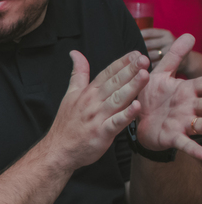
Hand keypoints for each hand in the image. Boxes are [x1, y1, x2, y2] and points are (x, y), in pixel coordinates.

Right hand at [46, 50, 147, 170]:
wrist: (58, 149)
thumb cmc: (66, 123)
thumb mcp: (70, 94)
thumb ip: (78, 73)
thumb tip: (75, 53)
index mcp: (87, 92)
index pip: (106, 73)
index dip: (121, 63)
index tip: (136, 53)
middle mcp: (93, 102)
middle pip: (114, 83)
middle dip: (130, 70)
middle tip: (144, 59)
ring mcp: (97, 118)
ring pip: (118, 99)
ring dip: (131, 87)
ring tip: (145, 75)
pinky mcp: (101, 133)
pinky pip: (116, 123)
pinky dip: (126, 115)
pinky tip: (136, 107)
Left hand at [136, 33, 201, 158]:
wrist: (138, 121)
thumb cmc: (153, 96)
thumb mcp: (162, 74)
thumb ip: (175, 56)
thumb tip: (188, 34)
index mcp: (188, 90)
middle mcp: (191, 106)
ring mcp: (184, 122)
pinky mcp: (174, 136)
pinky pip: (187, 144)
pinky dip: (196, 151)